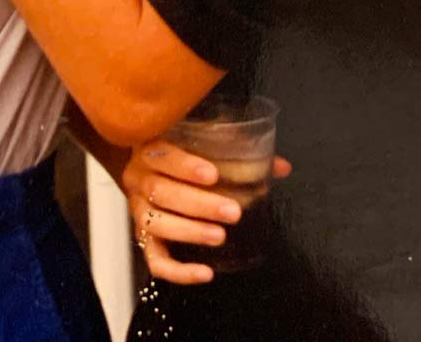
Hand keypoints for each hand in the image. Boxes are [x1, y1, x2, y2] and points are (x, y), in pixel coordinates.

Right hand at [123, 137, 290, 284]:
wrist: (150, 171)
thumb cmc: (182, 156)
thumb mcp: (204, 147)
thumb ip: (240, 154)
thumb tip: (282, 167)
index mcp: (151, 148)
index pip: (162, 154)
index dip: (185, 166)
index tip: (213, 175)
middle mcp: (138, 178)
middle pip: (160, 191)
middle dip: (198, 203)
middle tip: (232, 212)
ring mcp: (138, 210)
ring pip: (155, 224)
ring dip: (189, 231)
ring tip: (220, 236)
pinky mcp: (143, 239)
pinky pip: (155, 261)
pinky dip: (178, 271)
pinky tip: (205, 273)